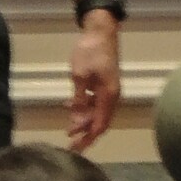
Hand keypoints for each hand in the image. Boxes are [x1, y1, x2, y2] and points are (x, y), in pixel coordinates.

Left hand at [66, 15, 120, 151]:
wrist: (101, 31)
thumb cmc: (90, 52)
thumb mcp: (79, 76)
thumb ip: (78, 99)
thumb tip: (75, 121)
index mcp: (108, 96)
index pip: (99, 125)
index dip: (87, 138)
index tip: (75, 149)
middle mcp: (112, 96)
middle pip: (100, 122)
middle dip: (86, 134)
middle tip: (71, 145)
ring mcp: (110, 90)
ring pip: (97, 113)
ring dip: (84, 120)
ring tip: (68, 128)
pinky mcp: (105, 84)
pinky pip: (96, 102)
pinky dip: (85, 108)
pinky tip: (70, 107)